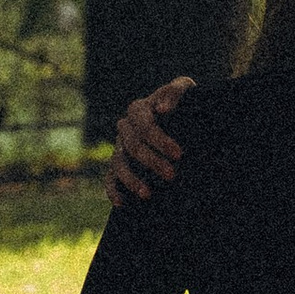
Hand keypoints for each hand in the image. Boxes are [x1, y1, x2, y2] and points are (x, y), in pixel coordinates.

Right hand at [104, 75, 194, 207]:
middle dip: (152, 162)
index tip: (179, 154)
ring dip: (131, 179)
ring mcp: (119, 147)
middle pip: (133, 146)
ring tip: (147, 194)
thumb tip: (161, 109)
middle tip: (172, 176)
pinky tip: (121, 203)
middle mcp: (125, 128)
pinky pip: (109, 178)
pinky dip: (112, 190)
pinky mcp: (117, 164)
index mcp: (139, 109)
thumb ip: (175, 93)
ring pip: (119, 164)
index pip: (145, 125)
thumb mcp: (185, 91)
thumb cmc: (184, 103)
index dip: (160, 140)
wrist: (182, 119)